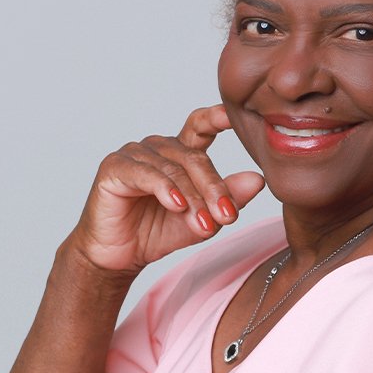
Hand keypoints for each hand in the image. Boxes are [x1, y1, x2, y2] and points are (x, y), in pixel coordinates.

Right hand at [69, 105, 264, 272]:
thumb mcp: (202, 219)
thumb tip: (258, 180)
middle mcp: (158, 148)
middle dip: (214, 188)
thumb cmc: (157, 233)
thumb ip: (227, 199)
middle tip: (228, 216)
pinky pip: (146, 174)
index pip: (201, 126)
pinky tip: (177, 205)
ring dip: (193, 198)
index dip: (218, 117)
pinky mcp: (115, 167)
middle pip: (194, 157)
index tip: (236, 116)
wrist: (119, 257)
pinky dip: (165, 189)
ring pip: (173, 169)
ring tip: (205, 224)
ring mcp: (135, 154)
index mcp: (180, 153)